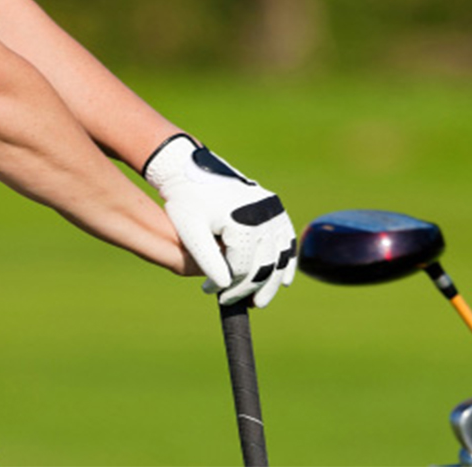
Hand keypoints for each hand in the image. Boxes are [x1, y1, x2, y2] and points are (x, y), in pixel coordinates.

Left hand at [143, 134, 296, 307]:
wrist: (189, 168)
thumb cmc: (186, 201)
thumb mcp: (191, 232)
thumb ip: (208, 260)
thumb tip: (225, 287)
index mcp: (243, 219)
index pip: (242, 268)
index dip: (229, 286)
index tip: (209, 293)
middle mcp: (264, 213)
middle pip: (264, 264)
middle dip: (250, 288)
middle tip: (233, 303)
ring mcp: (273, 208)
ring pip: (280, 254)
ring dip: (273, 280)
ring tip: (260, 300)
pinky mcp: (274, 206)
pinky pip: (286, 238)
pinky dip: (285, 260)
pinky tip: (283, 279)